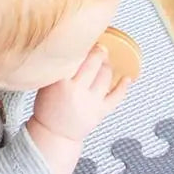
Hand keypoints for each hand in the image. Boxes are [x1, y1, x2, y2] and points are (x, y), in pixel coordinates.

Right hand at [26, 47, 130, 173]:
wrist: (53, 135)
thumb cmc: (48, 108)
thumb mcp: (47, 84)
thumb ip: (60, 67)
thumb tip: (76, 47)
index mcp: (60, 83)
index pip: (76, 57)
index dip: (84, 45)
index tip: (86, 38)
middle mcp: (76, 91)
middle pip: (94, 63)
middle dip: (99, 51)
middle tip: (100, 47)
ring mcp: (90, 103)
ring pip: (106, 76)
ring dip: (108, 65)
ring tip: (105, 60)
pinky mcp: (100, 112)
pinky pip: (116, 97)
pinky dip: (123, 87)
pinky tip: (127, 78)